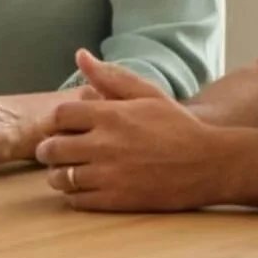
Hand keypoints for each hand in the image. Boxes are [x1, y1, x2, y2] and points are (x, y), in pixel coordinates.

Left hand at [35, 50, 228, 211]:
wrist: (208, 164)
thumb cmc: (177, 124)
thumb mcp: (146, 92)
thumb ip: (110, 75)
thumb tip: (80, 56)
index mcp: (109, 114)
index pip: (60, 116)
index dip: (56, 122)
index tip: (61, 127)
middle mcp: (104, 144)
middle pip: (53, 148)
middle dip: (48, 150)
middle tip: (52, 151)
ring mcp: (109, 174)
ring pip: (62, 177)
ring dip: (57, 175)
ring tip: (65, 171)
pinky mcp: (117, 200)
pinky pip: (79, 201)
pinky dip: (74, 196)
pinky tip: (83, 188)